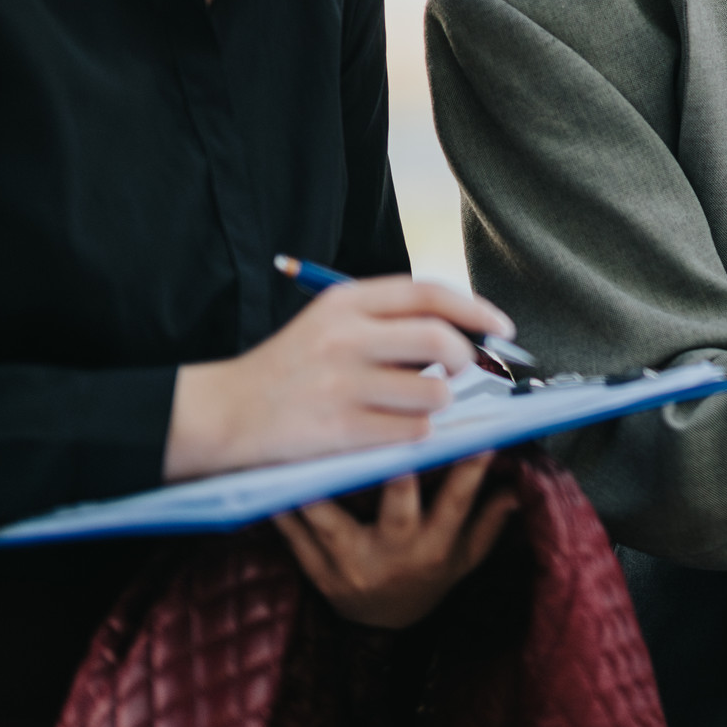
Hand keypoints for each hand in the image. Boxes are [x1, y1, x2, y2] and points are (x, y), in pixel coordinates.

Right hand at [165, 277, 516, 479]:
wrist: (224, 412)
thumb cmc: (290, 367)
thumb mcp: (330, 322)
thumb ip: (388, 318)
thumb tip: (465, 328)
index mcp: (345, 302)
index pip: (430, 294)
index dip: (476, 309)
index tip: (502, 327)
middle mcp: (345, 337)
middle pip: (441, 341)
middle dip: (465, 359)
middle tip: (459, 371)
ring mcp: (342, 384)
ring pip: (434, 393)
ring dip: (438, 402)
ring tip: (416, 403)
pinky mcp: (340, 429)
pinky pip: (412, 431)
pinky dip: (417, 432)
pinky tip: (397, 428)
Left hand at [273, 452, 519, 629]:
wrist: (382, 629)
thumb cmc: (426, 582)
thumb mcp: (464, 560)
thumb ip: (489, 522)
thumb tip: (518, 487)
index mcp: (433, 549)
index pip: (458, 504)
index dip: (470, 472)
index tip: (481, 437)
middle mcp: (394, 555)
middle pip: (397, 511)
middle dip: (398, 478)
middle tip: (396, 440)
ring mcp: (352, 565)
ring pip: (333, 523)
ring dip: (320, 491)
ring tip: (310, 453)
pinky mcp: (318, 572)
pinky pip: (297, 539)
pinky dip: (284, 512)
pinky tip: (272, 482)